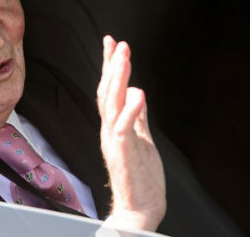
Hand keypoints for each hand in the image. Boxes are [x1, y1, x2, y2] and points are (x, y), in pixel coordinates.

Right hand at [96, 35, 165, 231]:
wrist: (140, 207)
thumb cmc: (141, 177)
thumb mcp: (143, 139)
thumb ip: (139, 117)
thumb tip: (137, 93)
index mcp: (114, 126)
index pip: (110, 90)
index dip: (111, 66)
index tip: (113, 44)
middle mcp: (110, 129)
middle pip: (107, 91)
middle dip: (111, 65)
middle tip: (116, 42)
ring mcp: (114, 139)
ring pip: (112, 103)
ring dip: (117, 78)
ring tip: (123, 56)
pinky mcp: (123, 150)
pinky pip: (125, 126)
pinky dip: (131, 108)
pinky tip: (138, 92)